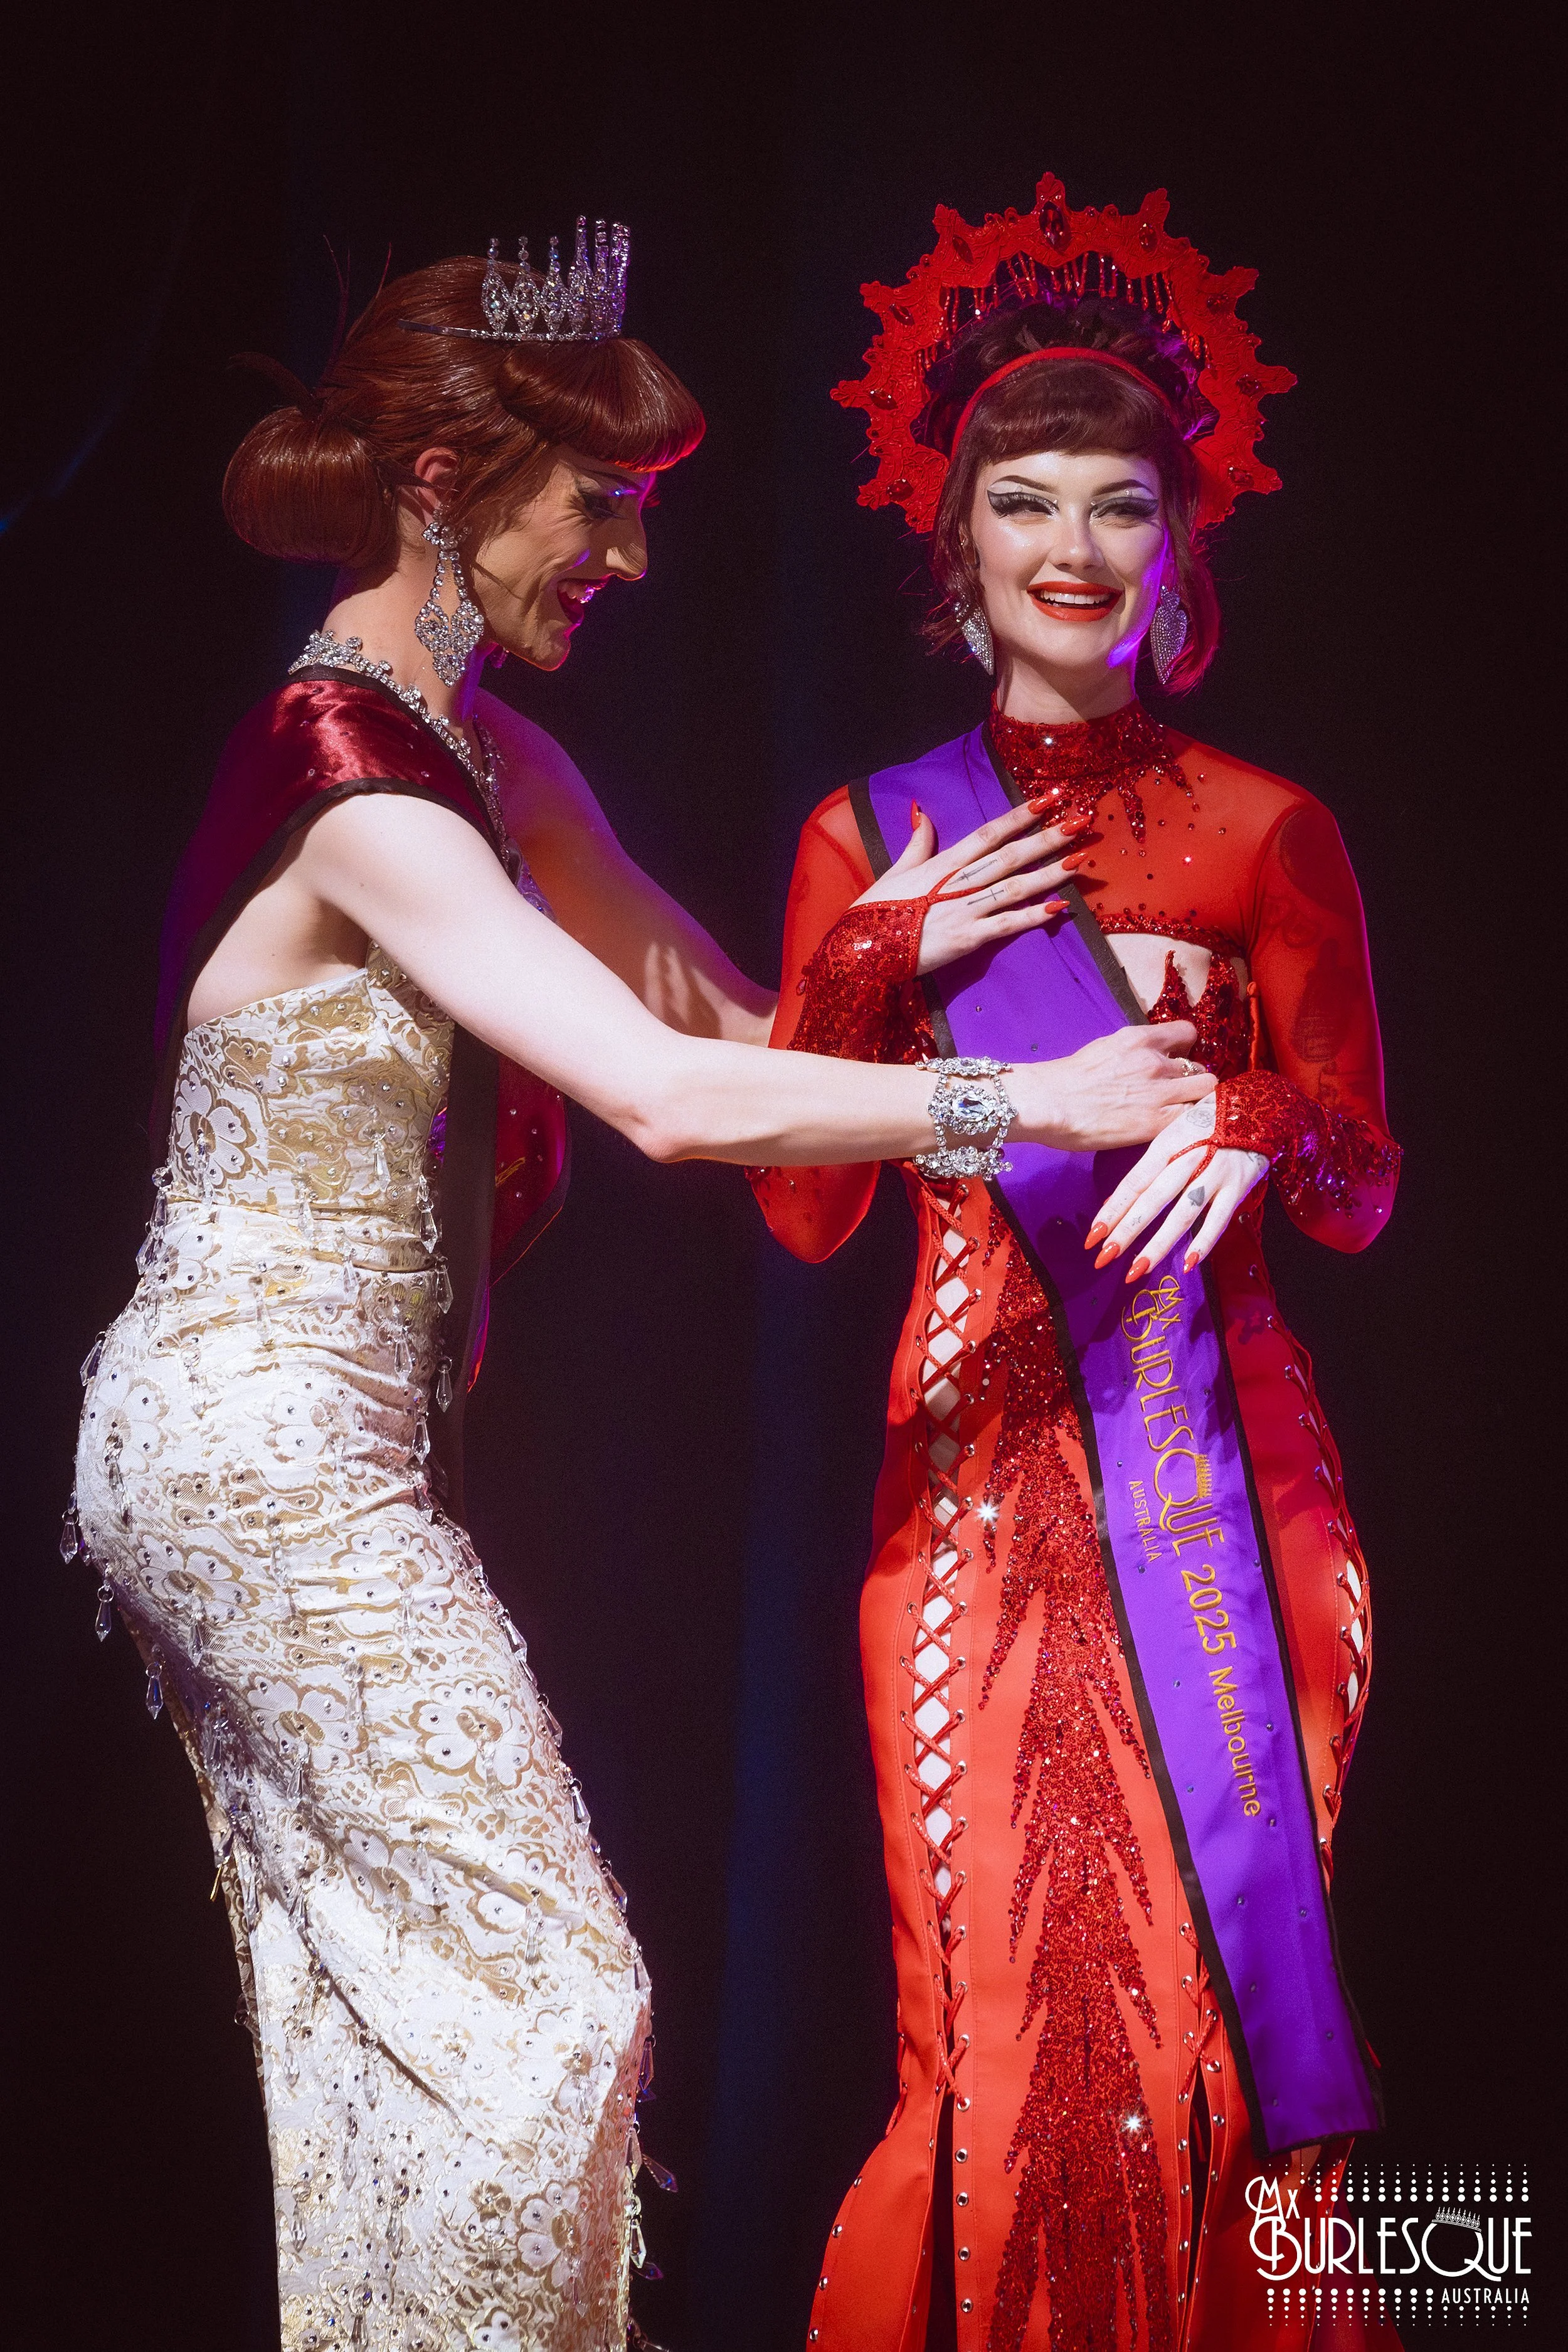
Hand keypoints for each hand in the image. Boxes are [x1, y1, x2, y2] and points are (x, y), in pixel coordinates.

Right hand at [856, 799, 1090, 976]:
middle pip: (1009, 855)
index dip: (1019, 815)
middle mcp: (957, 883)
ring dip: (1049, 872)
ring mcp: (963, 911)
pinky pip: (1005, 926)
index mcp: (942, 864)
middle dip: (1047, 837)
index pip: (988, 833)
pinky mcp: (965, 940)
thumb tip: (925, 814)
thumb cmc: (874, 913)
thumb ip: (916, 844)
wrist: (859, 952)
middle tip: (1080, 821)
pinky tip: (1060, 908)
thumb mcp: (895, 872)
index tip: (1048, 798)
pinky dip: (1032, 917)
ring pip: (1014, 887)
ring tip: (1080, 858)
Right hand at [1010, 1023, 1216, 1153]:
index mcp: (1139, 1039)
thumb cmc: (1066, 1079)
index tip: (1180, 1060)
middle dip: (1195, 1080)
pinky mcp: (1155, 1123)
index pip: (1188, 1033)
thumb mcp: (1105, 1049)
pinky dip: (1191, 1122)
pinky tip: (1177, 1128)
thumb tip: (1148, 1058)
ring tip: (1181, 1112)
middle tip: (1181, 1094)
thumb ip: (1133, 1051)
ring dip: (1197, 1101)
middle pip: (1201, 1067)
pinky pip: (1193, 1118)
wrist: (1047, 1102)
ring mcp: (1158, 1092)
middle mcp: (1155, 1061)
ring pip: (1205, 1091)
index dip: (1187, 1049)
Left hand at [1083, 1094, 1267, 1280]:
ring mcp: (1216, 1172)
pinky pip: (1220, 1219)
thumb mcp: (1174, 1135)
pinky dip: (1205, 1242)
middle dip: (1127, 1230)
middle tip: (1104, 1256)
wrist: (1257, 1104)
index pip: (1135, 1182)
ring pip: (1183, 1213)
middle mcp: (1190, 1157)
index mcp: (1168, 1143)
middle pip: (1153, 1199)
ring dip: (1159, 1244)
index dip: (1112, 1209)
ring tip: (1137, 1269)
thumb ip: (1149, 1167)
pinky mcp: (1239, 1185)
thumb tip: (1116, 1202)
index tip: (1092, 1236)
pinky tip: (1188, 1264)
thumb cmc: (1206, 1122)